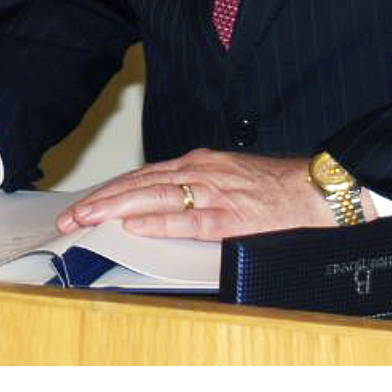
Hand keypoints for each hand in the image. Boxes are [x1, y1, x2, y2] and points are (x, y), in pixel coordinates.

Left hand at [54, 148, 360, 238]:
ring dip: (115, 209)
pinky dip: (159, 221)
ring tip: (86, 219)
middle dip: (100, 201)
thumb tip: (158, 211)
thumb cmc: (279, 190)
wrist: (321, 190)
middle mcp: (202, 172)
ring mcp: (215, 192)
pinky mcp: (232, 215)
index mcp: (200, 165)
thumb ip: (195, 192)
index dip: (109, 191)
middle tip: (69, 218)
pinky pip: (188, 219)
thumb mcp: (229, 181)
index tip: (83, 205)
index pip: (143, 177)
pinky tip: (135, 226)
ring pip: (154, 197)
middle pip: (139, 185)